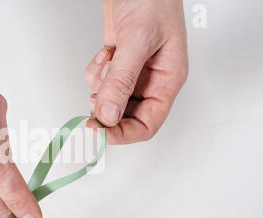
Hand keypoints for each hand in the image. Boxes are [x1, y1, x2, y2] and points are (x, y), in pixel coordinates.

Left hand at [85, 0, 188, 143]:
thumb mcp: (138, 40)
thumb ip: (122, 80)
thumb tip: (109, 114)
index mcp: (167, 80)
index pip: (148, 123)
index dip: (124, 133)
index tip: (101, 131)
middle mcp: (150, 80)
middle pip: (126, 115)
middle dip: (107, 109)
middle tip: (94, 100)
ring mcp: (133, 72)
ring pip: (110, 98)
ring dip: (101, 85)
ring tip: (107, 61)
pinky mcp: (117, 63)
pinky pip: (101, 81)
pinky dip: (96, 70)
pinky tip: (106, 51)